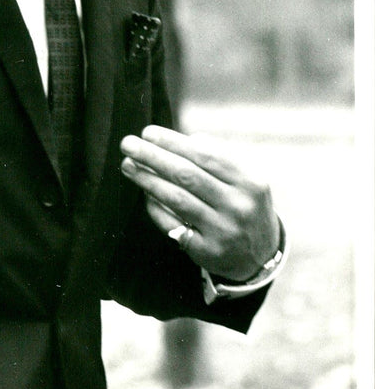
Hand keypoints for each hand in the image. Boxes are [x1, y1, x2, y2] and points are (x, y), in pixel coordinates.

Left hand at [120, 125, 279, 281]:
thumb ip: (217, 155)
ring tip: (127, 165)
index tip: (147, 132)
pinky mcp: (207, 252)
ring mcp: (223, 231)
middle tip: (127, 144)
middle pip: (187, 175)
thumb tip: (181, 139)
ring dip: (147, 179)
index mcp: (249, 182)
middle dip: (153, 157)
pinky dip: (155, 207)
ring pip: (176, 199)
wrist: (262, 256)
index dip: (173, 142)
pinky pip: (172, 225)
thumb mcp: (243, 179)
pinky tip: (144, 193)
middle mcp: (238, 206)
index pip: (204, 155)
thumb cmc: (241, 203)